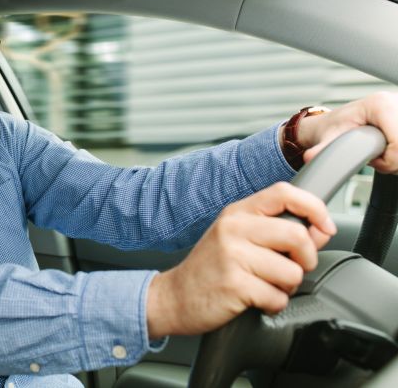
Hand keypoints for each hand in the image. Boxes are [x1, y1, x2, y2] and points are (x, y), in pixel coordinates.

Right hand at [145, 182, 336, 338]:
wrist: (175, 297)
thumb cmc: (211, 268)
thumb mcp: (237, 238)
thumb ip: (276, 230)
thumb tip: (321, 230)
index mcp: (237, 213)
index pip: (284, 193)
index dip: (314, 207)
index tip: (324, 226)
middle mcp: (233, 229)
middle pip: (297, 235)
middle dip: (305, 260)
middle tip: (289, 269)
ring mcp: (232, 256)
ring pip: (292, 272)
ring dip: (286, 287)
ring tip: (264, 286)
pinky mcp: (234, 284)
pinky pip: (278, 298)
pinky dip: (273, 306)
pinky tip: (255, 300)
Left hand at [292, 92, 397, 172]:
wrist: (337, 121)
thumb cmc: (334, 127)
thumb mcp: (329, 138)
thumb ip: (323, 149)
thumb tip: (310, 157)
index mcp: (380, 104)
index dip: (389, 159)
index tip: (373, 160)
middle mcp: (396, 102)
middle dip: (395, 160)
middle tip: (376, 159)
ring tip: (381, 153)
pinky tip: (390, 150)